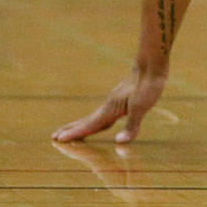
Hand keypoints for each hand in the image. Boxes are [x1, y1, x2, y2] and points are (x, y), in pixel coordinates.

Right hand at [52, 65, 168, 143]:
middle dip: (72, 129)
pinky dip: (96, 122)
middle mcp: (109, 106)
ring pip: (94, 117)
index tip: (58, 140)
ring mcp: (114, 102)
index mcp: (110, 109)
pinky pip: (104, 114)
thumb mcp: (142, 107)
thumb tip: (118, 143)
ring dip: (82, 125)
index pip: (90, 125)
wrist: (152, 64)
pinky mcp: (121, 99)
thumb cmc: (148, 85)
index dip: (75, 133)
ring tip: (70, 130)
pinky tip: (101, 123)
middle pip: (87, 121)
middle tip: (54, 137)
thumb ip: (131, 126)